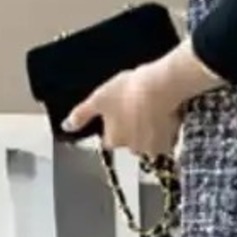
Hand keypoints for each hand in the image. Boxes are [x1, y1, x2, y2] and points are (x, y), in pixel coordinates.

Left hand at [64, 63, 181, 159]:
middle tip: (135, 109)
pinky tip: (165, 116)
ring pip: (148, 142)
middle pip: (130, 142)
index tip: (117, 112)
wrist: (161, 86)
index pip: (109, 139)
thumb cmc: (127, 91)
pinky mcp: (170, 142)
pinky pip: (165, 140)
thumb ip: (81, 115)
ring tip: (151, 110)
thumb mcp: (98, 98)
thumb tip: (66, 127)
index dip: (113, 126)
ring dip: (148, 131)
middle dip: (132, 131)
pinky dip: (165, 131)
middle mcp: (132, 149)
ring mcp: (152, 147)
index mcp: (113, 139)